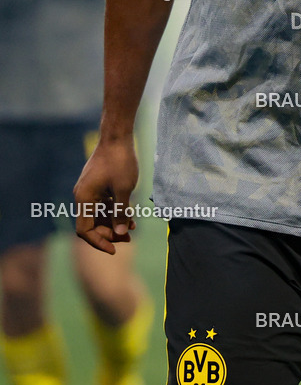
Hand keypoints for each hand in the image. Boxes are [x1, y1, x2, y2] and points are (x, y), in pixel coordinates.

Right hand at [74, 135, 138, 253]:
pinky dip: (115, 211)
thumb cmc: (120, 161)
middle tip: (129, 238)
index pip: (85, 230)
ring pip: (100, 214)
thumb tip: (121, 235)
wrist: (118, 135)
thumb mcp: (124, 190)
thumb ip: (121, 214)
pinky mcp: (98, 184)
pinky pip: (104, 204)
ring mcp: (90, 189)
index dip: (99, 242)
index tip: (114, 249)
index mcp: (84, 199)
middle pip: (92, 224)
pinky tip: (131, 215)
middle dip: (110, 233)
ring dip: (114, 223)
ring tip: (133, 227)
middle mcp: (83, 196)